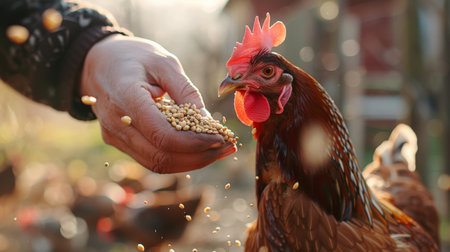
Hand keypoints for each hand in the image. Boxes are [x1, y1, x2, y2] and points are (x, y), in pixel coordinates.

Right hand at [80, 35, 235, 172]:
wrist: (98, 62)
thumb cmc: (134, 57)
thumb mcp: (164, 63)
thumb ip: (186, 92)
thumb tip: (209, 122)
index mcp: (126, 98)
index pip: (163, 136)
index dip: (195, 143)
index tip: (221, 137)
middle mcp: (116, 123)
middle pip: (161, 157)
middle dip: (199, 157)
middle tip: (227, 148)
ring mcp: (114, 136)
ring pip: (156, 163)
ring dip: (191, 162)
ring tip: (218, 151)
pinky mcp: (118, 142)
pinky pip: (150, 158)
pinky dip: (177, 158)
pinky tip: (198, 150)